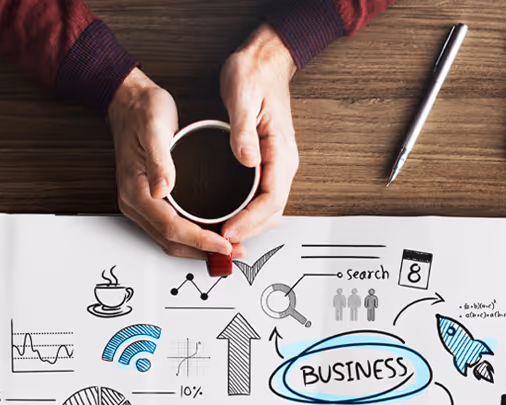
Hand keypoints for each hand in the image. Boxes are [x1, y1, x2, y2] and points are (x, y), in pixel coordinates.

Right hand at [108, 68, 234, 259]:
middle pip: (171, 242)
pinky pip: (170, 230)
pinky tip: (211, 235)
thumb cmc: (142, 110)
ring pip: (171, 240)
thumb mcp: (154, 127)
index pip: (171, 228)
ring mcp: (141, 205)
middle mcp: (136, 204)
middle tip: (233, 252)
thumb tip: (162, 189)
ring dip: (199, 249)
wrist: (128, 101)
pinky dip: (192, 238)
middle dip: (203, 251)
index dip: (200, 240)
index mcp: (136, 191)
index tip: (224, 244)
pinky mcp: (149, 202)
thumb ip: (159, 160)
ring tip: (228, 248)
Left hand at [219, 24, 298, 244]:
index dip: (250, 221)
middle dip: (248, 232)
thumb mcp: (243, 96)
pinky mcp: (268, 165)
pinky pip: (261, 199)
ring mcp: (277, 166)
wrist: (265, 60)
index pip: (271, 199)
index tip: (229, 231)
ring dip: (248, 227)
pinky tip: (229, 218)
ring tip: (223, 237)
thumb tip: (246, 160)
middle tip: (221, 243)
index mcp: (281, 151)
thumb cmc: (254, 74)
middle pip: (272, 213)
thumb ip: (243, 131)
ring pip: (268, 210)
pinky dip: (247, 215)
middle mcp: (284, 163)